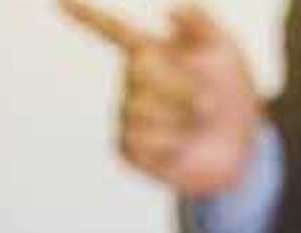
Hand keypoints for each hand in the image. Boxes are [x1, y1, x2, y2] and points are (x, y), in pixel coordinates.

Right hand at [62, 0, 262, 196]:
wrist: (242, 149)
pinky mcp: (128, 147)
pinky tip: (181, 147)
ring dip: (182, 119)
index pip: (111, 30)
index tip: (58, 1)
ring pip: (142, 108)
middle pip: (140, 69)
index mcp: (150, 51)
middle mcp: (132, 80)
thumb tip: (170, 9)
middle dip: (183, 86)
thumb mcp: (227, 53)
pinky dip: (172, 144)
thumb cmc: (232, 96)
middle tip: (208, 103)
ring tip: (196, 126)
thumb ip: (203, 24)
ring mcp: (126, 114)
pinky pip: (142, 139)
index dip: (85, 15)